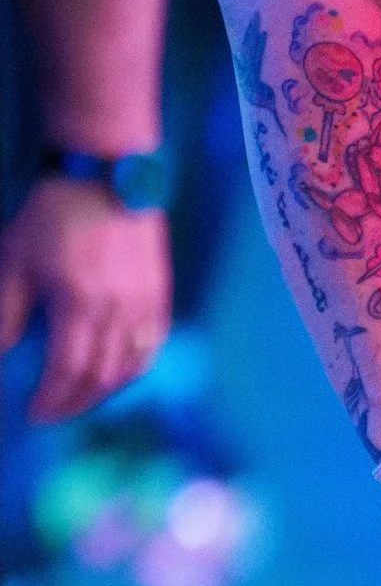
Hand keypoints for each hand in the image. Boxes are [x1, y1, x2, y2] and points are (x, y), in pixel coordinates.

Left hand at [0, 175, 172, 421]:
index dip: (50, 400)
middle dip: (74, 403)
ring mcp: (144, 306)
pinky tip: (117, 373)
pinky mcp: (159, 296)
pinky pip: (151, 347)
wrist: (108, 173)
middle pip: (100, 378)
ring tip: (81, 397)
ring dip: (103, 391)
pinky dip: (133, 369)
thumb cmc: (54, 214)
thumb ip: (5, 313)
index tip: (33, 412)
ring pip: (129, 368)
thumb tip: (0, 353)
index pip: (67, 372)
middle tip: (53, 412)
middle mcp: (118, 313)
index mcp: (79, 305)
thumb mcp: (16, 260)